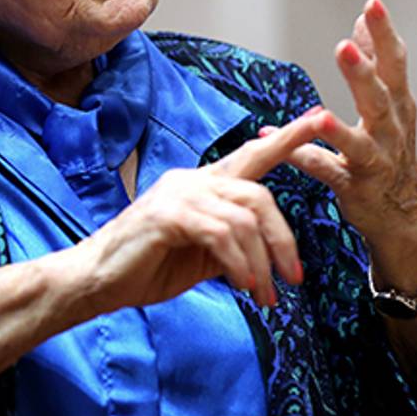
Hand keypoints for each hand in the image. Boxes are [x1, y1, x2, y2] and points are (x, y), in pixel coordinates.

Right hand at [74, 113, 317, 313]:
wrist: (96, 281)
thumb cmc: (148, 266)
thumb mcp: (203, 255)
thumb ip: (233, 244)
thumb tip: (267, 258)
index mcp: (204, 184)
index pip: (253, 155)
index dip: (288, 137)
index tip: (320, 118)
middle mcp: (193, 180)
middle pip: (259, 195)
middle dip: (284, 239)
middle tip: (295, 277)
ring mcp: (179, 194)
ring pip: (244, 218)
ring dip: (262, 262)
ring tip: (265, 297)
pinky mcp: (167, 215)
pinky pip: (221, 234)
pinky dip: (239, 263)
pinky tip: (243, 286)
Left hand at [267, 0, 416, 285]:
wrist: (403, 213)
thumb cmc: (391, 147)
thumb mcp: (389, 102)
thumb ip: (374, 62)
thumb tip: (364, 19)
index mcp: (398, 104)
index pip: (395, 63)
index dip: (385, 34)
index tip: (372, 4)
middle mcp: (391, 130)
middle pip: (379, 97)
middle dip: (363, 73)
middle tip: (344, 48)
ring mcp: (375, 161)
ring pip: (358, 143)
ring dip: (337, 130)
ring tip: (319, 116)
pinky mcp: (356, 186)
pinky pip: (328, 172)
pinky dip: (306, 159)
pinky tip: (284, 148)